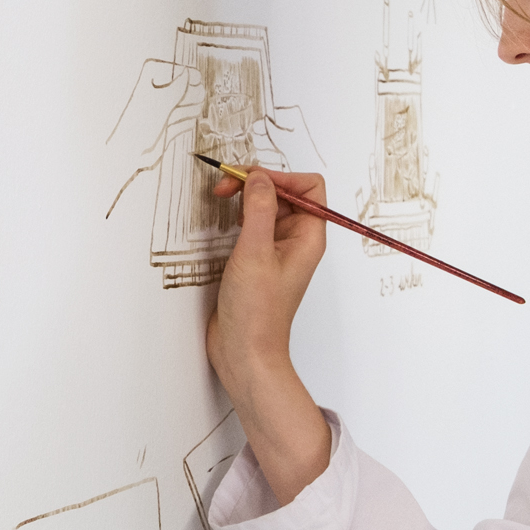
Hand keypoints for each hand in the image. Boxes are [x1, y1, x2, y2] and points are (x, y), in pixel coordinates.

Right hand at [205, 167, 327, 390]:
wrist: (245, 352)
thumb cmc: (257, 313)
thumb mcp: (255, 253)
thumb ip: (258, 210)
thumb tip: (260, 178)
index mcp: (308, 237)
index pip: (308, 187)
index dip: (280, 177)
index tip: (250, 180)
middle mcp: (295, 241)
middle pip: (284, 193)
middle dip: (256, 183)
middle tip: (225, 186)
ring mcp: (275, 250)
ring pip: (266, 207)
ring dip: (245, 197)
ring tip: (220, 197)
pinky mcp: (256, 260)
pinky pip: (252, 225)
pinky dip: (238, 216)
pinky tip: (223, 220)